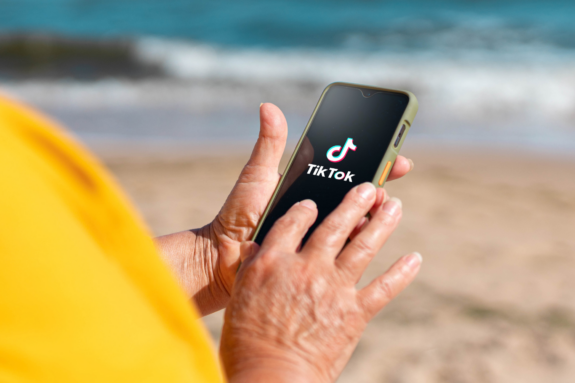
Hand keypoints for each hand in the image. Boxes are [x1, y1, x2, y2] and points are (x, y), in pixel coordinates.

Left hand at [155, 104, 414, 315]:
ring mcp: (319, 231)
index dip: (373, 160)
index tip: (394, 152)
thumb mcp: (258, 176)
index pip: (347, 169)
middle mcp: (318, 207)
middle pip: (357, 194)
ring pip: (355, 218)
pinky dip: (359, 236)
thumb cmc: (239, 213)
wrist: (224, 255)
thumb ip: (270, 145)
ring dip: (373, 210)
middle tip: (386, 180)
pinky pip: (344, 246)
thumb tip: (268, 106)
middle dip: (378, 185)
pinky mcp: (318, 255)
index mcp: (308, 185)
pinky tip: (368, 229)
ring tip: (382, 201)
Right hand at [220, 182, 421, 382]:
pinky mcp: (355, 312)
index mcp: (274, 262)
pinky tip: (414, 258)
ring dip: (382, 224)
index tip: (314, 202)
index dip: (305, 208)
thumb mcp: (240, 297)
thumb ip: (251, 268)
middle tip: (369, 188)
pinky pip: (384, 287)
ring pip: (363, 247)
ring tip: (395, 206)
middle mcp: (307, 267)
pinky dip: (401, 272)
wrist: (273, 377)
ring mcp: (334, 288)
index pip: (292, 222)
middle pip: (334, 226)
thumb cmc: (248, 341)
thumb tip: (254, 247)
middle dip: (354, 203)